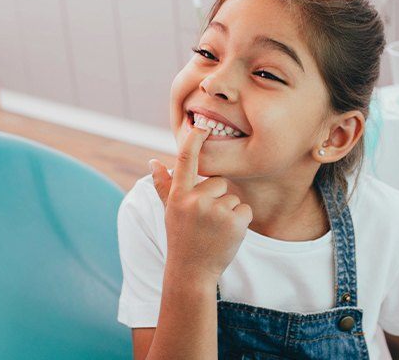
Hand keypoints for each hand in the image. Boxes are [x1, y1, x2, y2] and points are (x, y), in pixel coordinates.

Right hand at [149, 124, 253, 281]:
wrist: (192, 272)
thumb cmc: (181, 238)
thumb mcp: (169, 211)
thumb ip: (163, 185)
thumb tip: (153, 161)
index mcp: (179, 195)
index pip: (185, 160)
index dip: (194, 140)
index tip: (201, 125)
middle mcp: (195, 200)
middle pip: (219, 181)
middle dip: (217, 197)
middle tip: (206, 221)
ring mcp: (215, 211)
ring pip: (233, 197)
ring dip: (229, 212)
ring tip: (214, 231)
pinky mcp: (234, 222)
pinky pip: (245, 209)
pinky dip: (241, 221)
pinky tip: (227, 235)